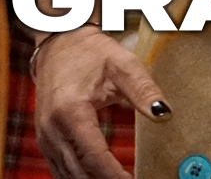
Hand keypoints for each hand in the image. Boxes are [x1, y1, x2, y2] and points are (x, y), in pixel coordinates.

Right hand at [34, 26, 167, 178]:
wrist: (60, 45)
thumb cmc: (92, 53)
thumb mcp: (123, 65)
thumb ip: (145, 90)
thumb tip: (165, 113)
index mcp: (69, 112)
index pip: (93, 155)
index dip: (113, 174)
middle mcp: (51, 129)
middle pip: (78, 170)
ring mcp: (45, 136)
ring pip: (66, 173)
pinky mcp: (46, 140)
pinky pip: (60, 167)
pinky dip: (79, 176)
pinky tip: (99, 178)